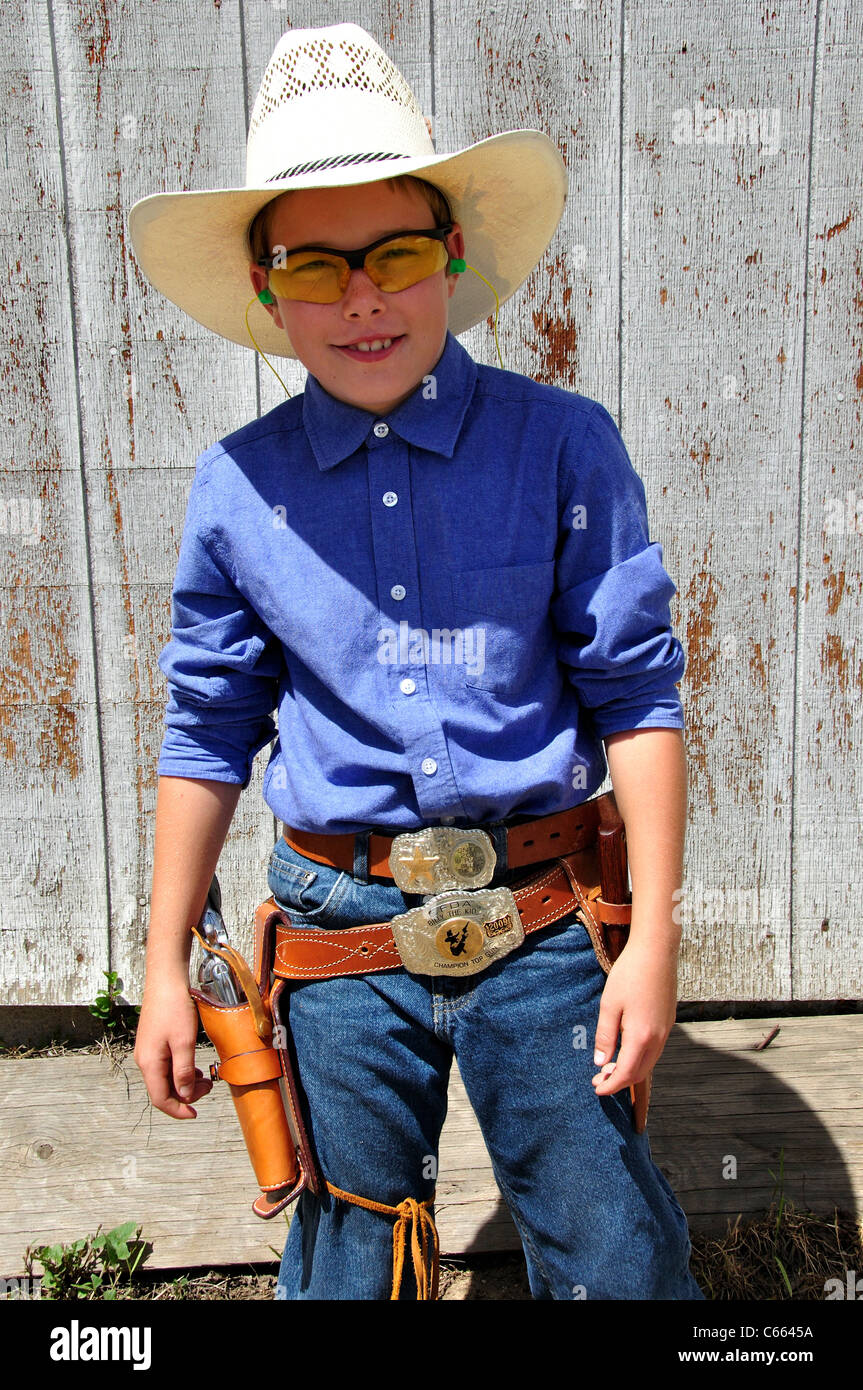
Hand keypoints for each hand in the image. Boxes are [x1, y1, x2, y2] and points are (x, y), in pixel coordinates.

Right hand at [134, 979, 212, 1118]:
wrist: (166, 980)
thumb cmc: (175, 1008)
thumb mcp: (184, 1042)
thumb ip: (183, 1072)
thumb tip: (184, 1096)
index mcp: (149, 1063)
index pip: (160, 1098)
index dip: (178, 1110)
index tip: (195, 1114)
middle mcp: (145, 1060)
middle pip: (163, 1090)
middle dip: (185, 1095)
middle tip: (208, 1087)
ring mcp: (148, 1051)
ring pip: (165, 1078)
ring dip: (184, 1083)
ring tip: (204, 1078)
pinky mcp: (154, 1042)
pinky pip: (166, 1066)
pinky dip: (181, 1071)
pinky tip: (194, 1066)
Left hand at [591, 938, 677, 1099]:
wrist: (656, 952)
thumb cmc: (629, 975)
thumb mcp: (609, 1005)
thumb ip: (605, 1036)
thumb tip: (600, 1062)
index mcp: (641, 1036)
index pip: (626, 1073)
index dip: (611, 1085)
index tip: (597, 1089)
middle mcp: (658, 1038)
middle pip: (640, 1073)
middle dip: (619, 1081)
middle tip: (599, 1078)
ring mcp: (666, 1030)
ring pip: (649, 1063)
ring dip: (631, 1070)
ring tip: (610, 1066)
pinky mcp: (669, 1021)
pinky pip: (655, 1050)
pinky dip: (640, 1058)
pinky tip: (626, 1049)